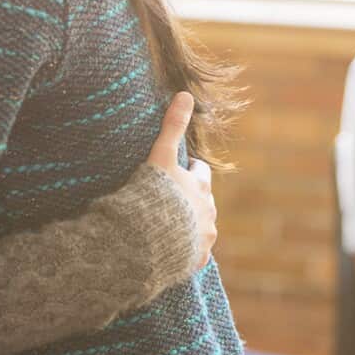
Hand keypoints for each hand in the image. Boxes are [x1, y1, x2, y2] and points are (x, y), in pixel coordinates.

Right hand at [146, 92, 216, 268]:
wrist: (146, 240)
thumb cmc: (154, 194)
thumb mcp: (161, 156)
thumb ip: (172, 126)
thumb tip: (185, 93)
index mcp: (200, 187)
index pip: (201, 173)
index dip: (191, 171)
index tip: (182, 170)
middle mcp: (208, 213)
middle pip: (204, 203)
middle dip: (192, 200)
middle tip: (173, 200)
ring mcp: (203, 239)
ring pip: (201, 229)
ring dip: (189, 226)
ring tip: (169, 228)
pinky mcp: (194, 261)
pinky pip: (192, 255)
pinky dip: (183, 251)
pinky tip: (169, 252)